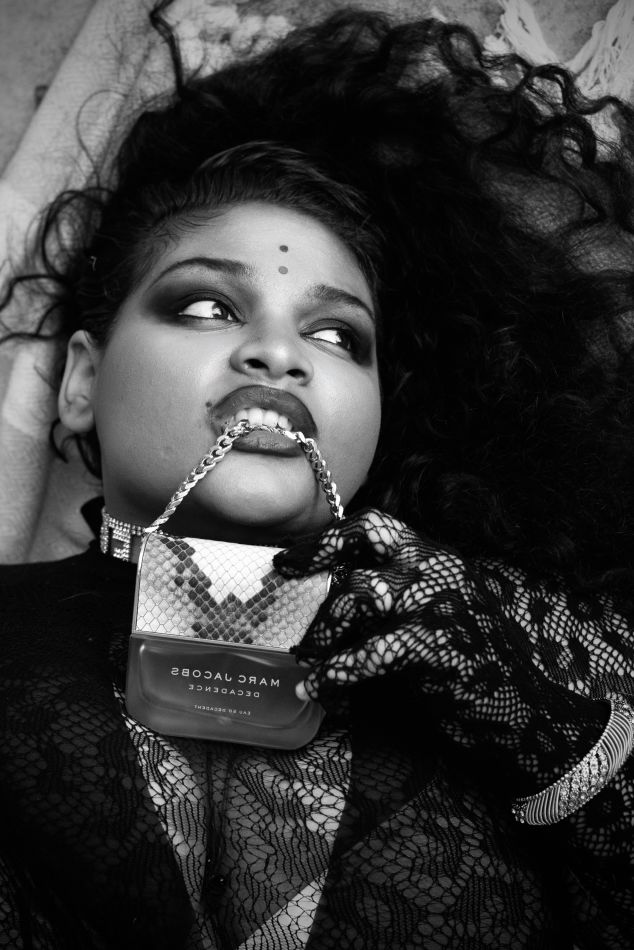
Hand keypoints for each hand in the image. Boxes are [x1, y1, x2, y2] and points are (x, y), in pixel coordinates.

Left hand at [276, 508, 508, 701]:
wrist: (533, 703)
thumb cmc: (477, 661)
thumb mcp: (437, 613)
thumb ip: (396, 599)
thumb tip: (333, 604)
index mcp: (434, 558)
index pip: (376, 526)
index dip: (328, 537)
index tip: (291, 555)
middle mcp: (434, 569)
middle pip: (363, 542)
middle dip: (316, 555)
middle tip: (283, 578)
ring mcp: (435, 604)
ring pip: (358, 593)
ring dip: (323, 626)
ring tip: (305, 654)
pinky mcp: (435, 646)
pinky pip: (370, 653)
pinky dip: (335, 672)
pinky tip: (316, 689)